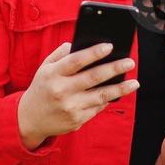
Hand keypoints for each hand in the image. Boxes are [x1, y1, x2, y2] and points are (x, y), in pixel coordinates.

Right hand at [16, 42, 137, 148]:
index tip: (110, 46)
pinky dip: (107, 100)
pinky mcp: (77, 120)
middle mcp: (61, 91)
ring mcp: (70, 107)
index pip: (76, 61)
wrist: (30, 119)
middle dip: (114, 68)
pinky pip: (97, 107)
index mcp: (53, 74)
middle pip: (93, 77)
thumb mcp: (45, 68)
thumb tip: (82, 44)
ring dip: (120, 89)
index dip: (94, 53)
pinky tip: (117, 94)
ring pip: (101, 95)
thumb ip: (61, 54)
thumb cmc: (42, 88)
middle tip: (130, 62)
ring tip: (134, 83)